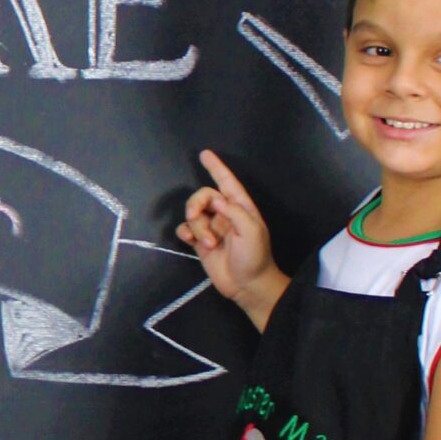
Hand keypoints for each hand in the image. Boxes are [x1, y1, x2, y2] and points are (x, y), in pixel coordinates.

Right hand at [179, 151, 285, 323]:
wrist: (246, 285)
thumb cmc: (254, 256)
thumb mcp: (251, 230)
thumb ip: (234, 211)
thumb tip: (215, 200)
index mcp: (240, 207)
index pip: (227, 182)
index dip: (216, 168)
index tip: (204, 154)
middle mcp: (225, 214)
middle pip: (203, 196)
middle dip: (196, 205)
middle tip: (196, 218)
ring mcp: (212, 228)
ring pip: (193, 214)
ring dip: (196, 228)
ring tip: (207, 244)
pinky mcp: (200, 243)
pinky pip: (185, 229)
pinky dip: (186, 233)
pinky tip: (192, 243)